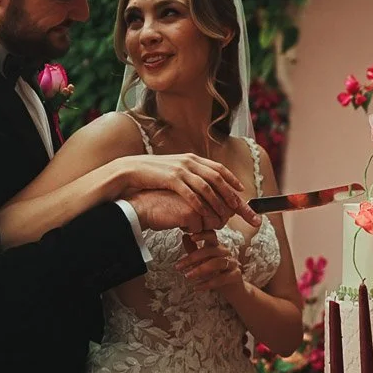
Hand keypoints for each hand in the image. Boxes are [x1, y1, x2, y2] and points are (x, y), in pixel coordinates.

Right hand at [114, 154, 257, 228]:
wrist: (130, 170)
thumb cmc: (152, 174)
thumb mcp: (175, 170)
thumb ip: (189, 174)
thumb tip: (202, 183)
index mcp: (192, 158)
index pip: (218, 168)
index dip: (232, 180)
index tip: (242, 191)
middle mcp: (189, 162)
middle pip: (218, 178)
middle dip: (232, 194)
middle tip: (242, 208)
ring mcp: (181, 170)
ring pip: (207, 187)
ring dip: (219, 201)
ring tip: (228, 214)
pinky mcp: (171, 179)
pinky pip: (191, 194)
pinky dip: (201, 204)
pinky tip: (207, 214)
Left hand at [176, 231, 244, 293]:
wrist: (232, 288)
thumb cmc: (216, 273)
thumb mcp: (203, 261)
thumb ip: (193, 249)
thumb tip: (184, 236)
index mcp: (217, 246)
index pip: (211, 236)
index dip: (202, 235)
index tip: (191, 237)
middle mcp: (225, 253)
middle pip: (210, 250)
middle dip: (193, 258)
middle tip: (178, 267)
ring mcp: (232, 263)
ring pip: (216, 263)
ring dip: (199, 270)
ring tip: (187, 276)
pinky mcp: (236, 275)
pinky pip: (221, 279)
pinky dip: (207, 284)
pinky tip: (197, 288)